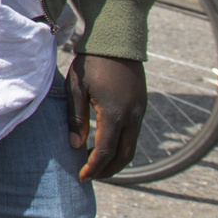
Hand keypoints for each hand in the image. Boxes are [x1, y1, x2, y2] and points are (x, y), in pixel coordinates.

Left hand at [67, 55, 145, 180]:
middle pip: (125, 155)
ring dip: (117, 160)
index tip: (82, 176)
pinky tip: (108, 144)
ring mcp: (140, 111)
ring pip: (133, 146)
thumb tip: (75, 145)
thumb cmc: (92, 62)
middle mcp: (132, 116)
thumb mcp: (76, 88)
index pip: (106, 151)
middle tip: (91, 175)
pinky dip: (123, 146)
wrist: (117, 41)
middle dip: (109, 170)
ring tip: (98, 164)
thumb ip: (76, 118)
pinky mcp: (142, 105)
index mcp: (114, 114)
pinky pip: (135, 133)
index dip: (94, 167)